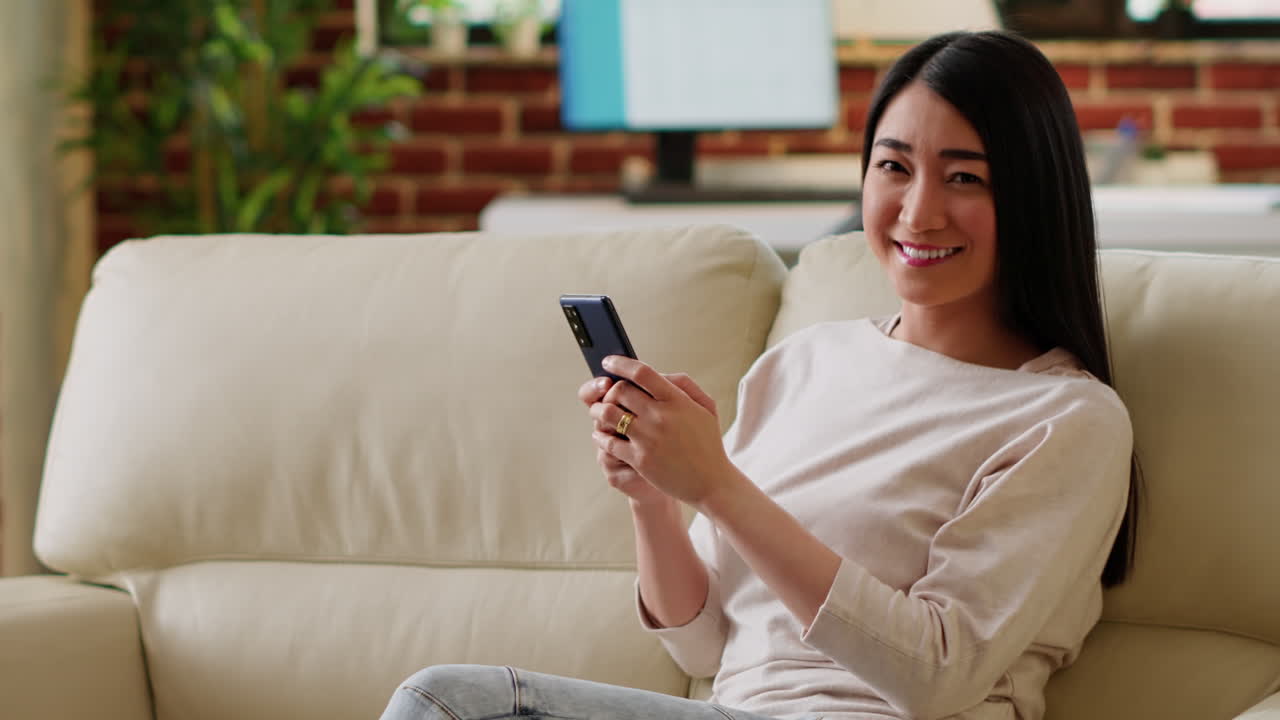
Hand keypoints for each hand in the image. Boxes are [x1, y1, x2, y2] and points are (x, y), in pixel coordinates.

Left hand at [588, 356, 738, 508]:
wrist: (711, 482)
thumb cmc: (708, 443)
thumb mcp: (706, 408)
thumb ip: (684, 385)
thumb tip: (659, 374)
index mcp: (677, 400)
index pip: (642, 373)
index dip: (620, 363)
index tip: (608, 361)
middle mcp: (660, 416)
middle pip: (620, 391)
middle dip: (608, 390)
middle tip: (604, 393)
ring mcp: (648, 438)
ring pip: (608, 414)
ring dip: (598, 410)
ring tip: (597, 411)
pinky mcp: (639, 459)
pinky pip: (609, 442)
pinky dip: (600, 436)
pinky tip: (600, 434)